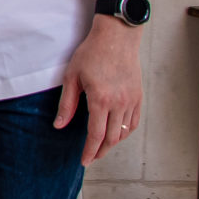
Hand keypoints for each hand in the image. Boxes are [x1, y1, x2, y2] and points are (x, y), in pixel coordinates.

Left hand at [58, 14, 142, 165]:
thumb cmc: (92, 54)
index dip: (90, 151)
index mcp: (101, 100)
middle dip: (101, 151)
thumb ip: (67, 104)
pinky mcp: (138, 96)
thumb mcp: (72, 77)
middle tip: (91, 157)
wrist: (117, 37)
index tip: (84, 161)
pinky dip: (126, 132)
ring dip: (113, 143)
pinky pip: (135, 122)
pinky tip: (117, 134)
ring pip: (125, 132)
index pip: (95, 135)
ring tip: (101, 147)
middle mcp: (119, 103)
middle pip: (112, 138)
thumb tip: (59, 125)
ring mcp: (132, 100)